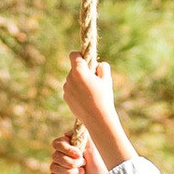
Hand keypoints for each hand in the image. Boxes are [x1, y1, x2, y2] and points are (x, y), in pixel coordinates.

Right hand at [47, 126, 98, 173]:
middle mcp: (64, 154)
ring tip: (82, 173)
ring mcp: (61, 166)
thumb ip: (80, 135)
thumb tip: (67, 132)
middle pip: (55, 156)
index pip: (57, 143)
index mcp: (70, 144)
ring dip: (69, 172)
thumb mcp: (92, 145)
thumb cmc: (100, 162)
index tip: (79, 154)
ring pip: (53, 167)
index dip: (66, 150)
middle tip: (84, 164)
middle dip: (71, 163)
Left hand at [61, 54, 133, 170]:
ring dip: (79, 81)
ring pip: (72, 79)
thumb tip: (97, 65)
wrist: (97, 119)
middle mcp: (70, 78)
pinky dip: (76, 90)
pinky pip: (71, 89)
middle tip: (94, 80)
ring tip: (91, 91)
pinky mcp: (66, 98)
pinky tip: (86, 99)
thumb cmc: (104, 97)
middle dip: (82, 71)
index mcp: (79, 71)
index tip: (85, 61)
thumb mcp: (107, 79)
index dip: (79, 56)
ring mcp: (66, 88)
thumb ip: (103, 67)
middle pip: (74, 68)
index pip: (73, 55)